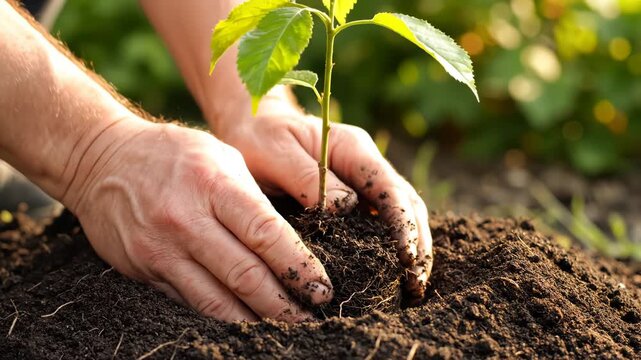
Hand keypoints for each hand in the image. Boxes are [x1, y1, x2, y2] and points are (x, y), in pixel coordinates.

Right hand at [62, 116, 332, 321]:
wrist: (101, 160)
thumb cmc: (174, 154)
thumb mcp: (221, 156)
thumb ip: (254, 198)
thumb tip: (291, 244)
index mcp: (214, 184)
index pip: (266, 234)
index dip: (299, 267)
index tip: (322, 289)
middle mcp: (187, 219)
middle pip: (245, 275)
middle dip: (283, 304)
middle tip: (310, 319)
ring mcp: (161, 248)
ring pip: (216, 300)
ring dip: (254, 320)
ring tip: (283, 330)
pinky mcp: (144, 268)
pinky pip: (189, 301)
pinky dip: (220, 317)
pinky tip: (243, 323)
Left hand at [215, 95, 432, 300]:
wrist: (251, 130)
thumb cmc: (259, 138)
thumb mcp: (275, 152)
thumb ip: (306, 177)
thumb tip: (345, 207)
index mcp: (352, 148)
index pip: (389, 188)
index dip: (402, 223)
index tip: (405, 257)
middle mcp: (365, 165)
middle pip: (407, 203)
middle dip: (417, 243)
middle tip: (416, 283)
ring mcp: (361, 183)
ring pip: (401, 215)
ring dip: (412, 249)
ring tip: (414, 287)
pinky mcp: (353, 201)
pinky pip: (380, 225)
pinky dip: (391, 250)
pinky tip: (393, 277)